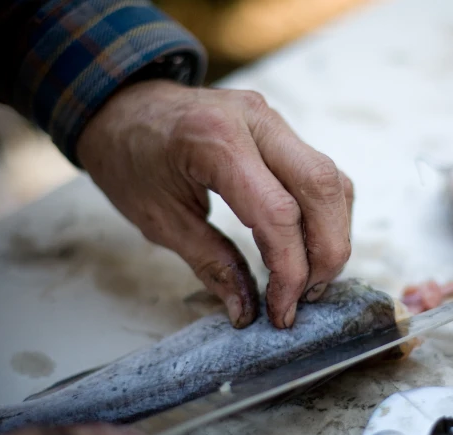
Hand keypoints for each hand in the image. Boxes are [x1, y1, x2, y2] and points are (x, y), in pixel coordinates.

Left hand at [77, 81, 354, 328]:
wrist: (120, 106)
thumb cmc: (129, 158)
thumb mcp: (159, 221)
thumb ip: (211, 263)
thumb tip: (247, 310)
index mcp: (215, 141)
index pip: (279, 212)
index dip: (291, 269)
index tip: (283, 310)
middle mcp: (255, 122)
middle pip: (323, 188)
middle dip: (327, 252)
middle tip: (309, 296)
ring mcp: (272, 120)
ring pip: (332, 180)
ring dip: (332, 234)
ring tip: (310, 278)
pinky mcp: (279, 128)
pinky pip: (320, 173)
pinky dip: (324, 214)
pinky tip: (306, 245)